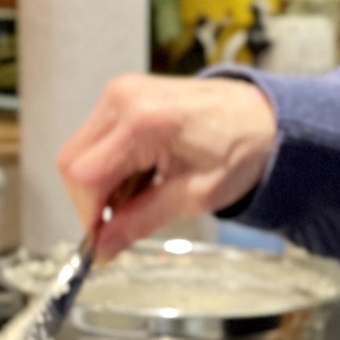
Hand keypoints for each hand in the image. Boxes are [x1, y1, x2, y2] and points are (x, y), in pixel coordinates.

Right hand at [57, 75, 277, 258]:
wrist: (266, 117)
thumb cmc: (244, 146)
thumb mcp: (195, 196)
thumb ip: (140, 222)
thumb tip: (104, 246)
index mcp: (143, 121)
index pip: (84, 176)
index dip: (87, 215)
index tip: (100, 241)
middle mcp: (124, 98)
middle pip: (72, 162)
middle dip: (90, 201)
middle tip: (118, 225)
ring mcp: (121, 92)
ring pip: (80, 152)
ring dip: (100, 184)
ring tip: (141, 195)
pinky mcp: (123, 95)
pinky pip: (96, 138)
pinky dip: (109, 166)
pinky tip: (141, 175)